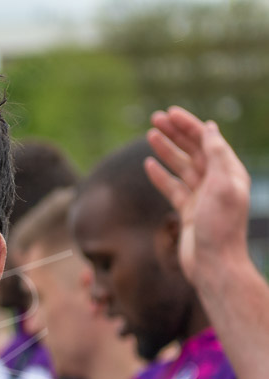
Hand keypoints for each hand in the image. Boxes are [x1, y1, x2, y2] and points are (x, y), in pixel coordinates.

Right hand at [145, 107, 254, 289]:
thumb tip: (210, 128)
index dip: (189, 125)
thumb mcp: (221, 186)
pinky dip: (161, 175)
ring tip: (150, 135)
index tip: (170, 113)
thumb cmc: (219, 227)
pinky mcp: (188, 212)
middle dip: (175, 133)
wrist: (214, 264)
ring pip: (181, 167)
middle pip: (194, 150)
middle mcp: (217, 182)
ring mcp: (201, 197)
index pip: (207, 140)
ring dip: (167, 150)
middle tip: (155, 119)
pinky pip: (173, 188)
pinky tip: (149, 165)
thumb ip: (216, 156)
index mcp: (229, 172)